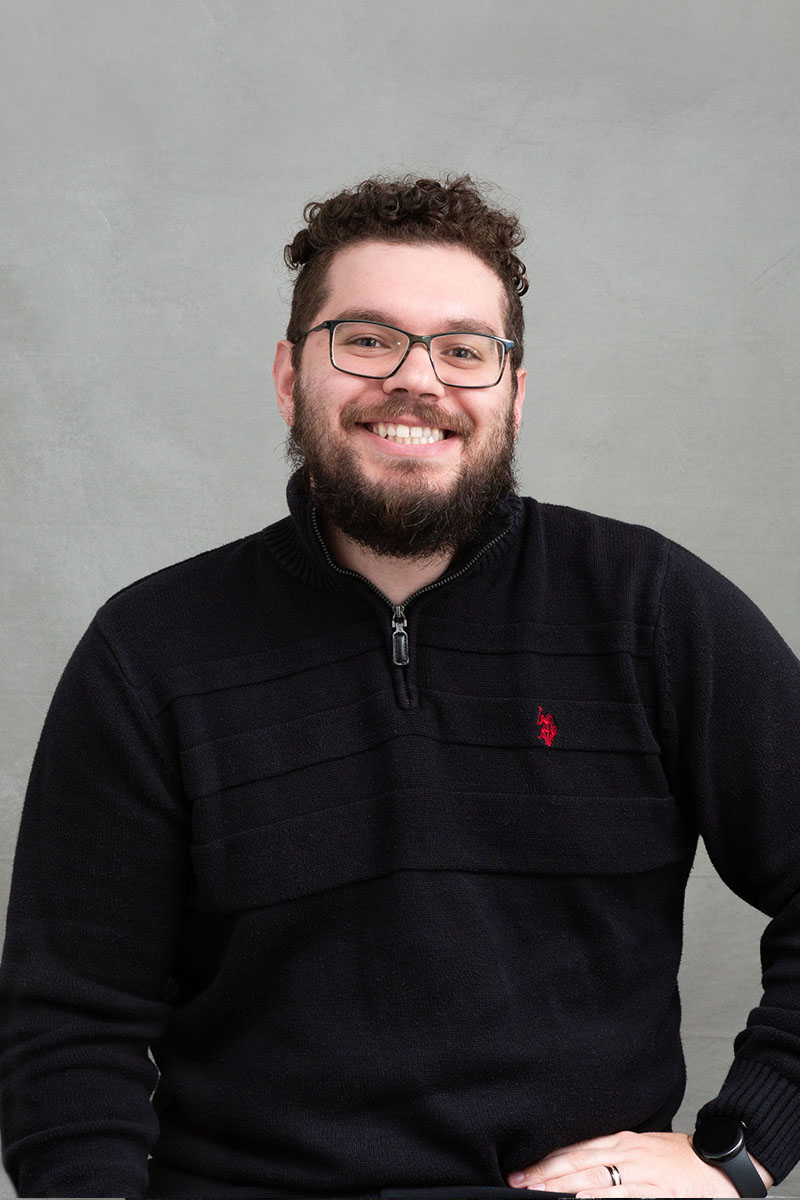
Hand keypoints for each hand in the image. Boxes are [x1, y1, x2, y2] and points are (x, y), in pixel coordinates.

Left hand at [506, 1130, 773, 1196]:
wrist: (722, 1161)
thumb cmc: (682, 1159)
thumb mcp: (643, 1148)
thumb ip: (614, 1156)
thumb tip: (582, 1171)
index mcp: (622, 1140)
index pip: (575, 1149)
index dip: (547, 1161)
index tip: (522, 1170)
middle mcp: (627, 1152)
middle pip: (577, 1162)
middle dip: (545, 1174)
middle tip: (517, 1182)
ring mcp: (641, 1171)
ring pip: (594, 1178)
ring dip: (562, 1187)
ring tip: (537, 1192)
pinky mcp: (658, 1191)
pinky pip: (624, 1194)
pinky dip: (601, 1197)